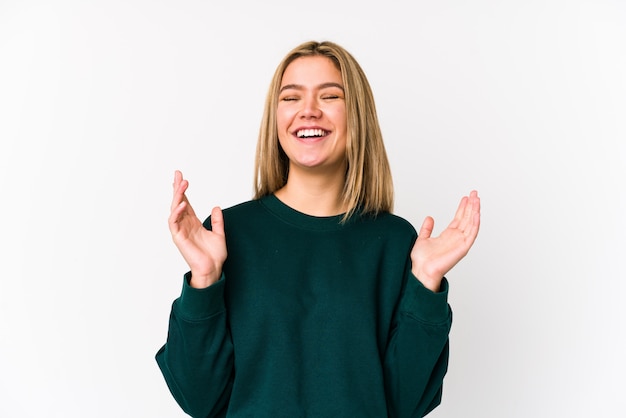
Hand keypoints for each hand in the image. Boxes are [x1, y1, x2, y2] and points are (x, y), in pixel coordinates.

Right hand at [168, 170, 226, 287]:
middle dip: (177, 188)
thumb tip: (216, 207)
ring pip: (175, 209)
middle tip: (178, 174)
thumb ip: (217, 221)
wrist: (213, 269)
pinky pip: (174, 223)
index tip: (182, 177)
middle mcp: (185, 225)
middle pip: (178, 202)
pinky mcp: (178, 238)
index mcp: (193, 223)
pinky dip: (176, 213)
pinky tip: (182, 204)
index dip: (183, 190)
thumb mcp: (219, 233)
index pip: (186, 203)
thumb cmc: (214, 255)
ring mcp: (180, 230)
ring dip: (177, 196)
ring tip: (181, 184)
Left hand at [410, 190, 480, 291]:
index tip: (466, 197)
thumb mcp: (423, 239)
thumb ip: (427, 229)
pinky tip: (477, 213)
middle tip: (475, 193)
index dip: (463, 208)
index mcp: (448, 236)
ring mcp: (460, 242)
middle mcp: (456, 238)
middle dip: (471, 205)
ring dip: (475, 211)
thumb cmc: (422, 260)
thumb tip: (429, 217)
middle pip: (466, 218)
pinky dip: (475, 223)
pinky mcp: (463, 248)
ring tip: (477, 199)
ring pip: (471, 223)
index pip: (459, 218)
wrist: (421, 270)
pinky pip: (472, 233)